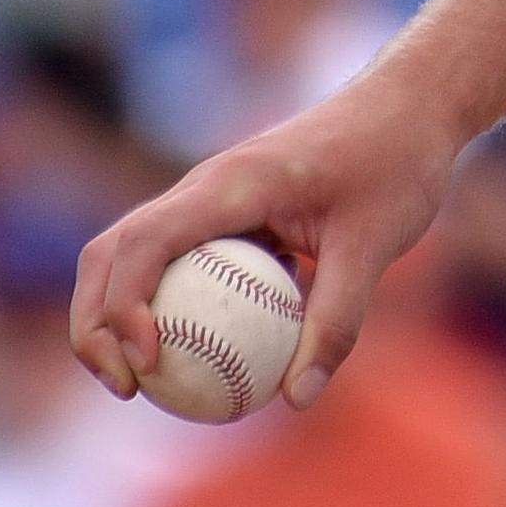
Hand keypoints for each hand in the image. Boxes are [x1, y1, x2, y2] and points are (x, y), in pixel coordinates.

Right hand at [72, 67, 466, 410]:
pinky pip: (179, 264)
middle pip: (112, 252)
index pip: (145, 241)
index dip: (124, 305)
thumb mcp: (376, 244)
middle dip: (95, 322)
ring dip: (118, 316)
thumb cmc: (396, 163)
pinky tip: (201, 361)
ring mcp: (210, 199)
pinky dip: (168, 307)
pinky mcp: (227, 214)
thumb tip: (298, 399)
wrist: (410, 107)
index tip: (149, 362)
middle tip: (124, 389)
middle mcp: (204, 187)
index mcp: (230, 183)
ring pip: (134, 256)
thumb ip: (337, 319)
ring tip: (143, 384)